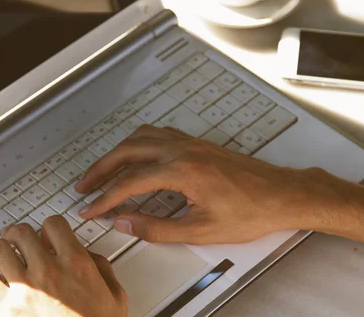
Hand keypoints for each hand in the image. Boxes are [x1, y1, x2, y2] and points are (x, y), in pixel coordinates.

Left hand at [0, 216, 127, 316]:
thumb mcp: (114, 296)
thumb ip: (101, 267)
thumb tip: (88, 254)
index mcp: (76, 263)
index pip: (53, 223)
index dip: (49, 228)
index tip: (47, 237)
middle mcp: (49, 270)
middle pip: (21, 231)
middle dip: (20, 235)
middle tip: (20, 242)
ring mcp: (26, 288)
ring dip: (2, 251)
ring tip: (6, 258)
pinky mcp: (8, 308)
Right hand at [76, 125, 353, 244]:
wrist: (280, 194)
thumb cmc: (249, 212)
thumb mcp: (201, 229)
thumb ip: (156, 228)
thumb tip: (124, 223)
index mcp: (181, 171)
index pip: (129, 183)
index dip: (105, 198)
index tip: (90, 210)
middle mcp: (181, 150)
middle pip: (126, 152)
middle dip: (100, 169)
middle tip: (83, 186)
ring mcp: (188, 142)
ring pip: (139, 138)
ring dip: (115, 153)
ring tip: (101, 171)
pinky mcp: (195, 142)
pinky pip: (155, 134)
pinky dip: (135, 143)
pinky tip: (132, 154)